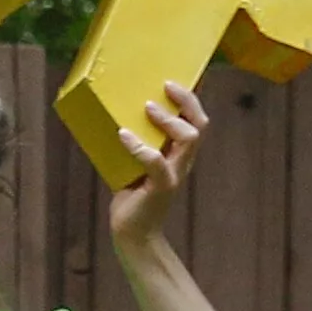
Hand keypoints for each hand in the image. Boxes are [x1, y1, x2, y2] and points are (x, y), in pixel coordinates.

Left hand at [100, 75, 211, 258]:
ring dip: (168, 121)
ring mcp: (174, 174)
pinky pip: (156, 162)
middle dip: (187, 102)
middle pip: (199, 125)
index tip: (177, 77)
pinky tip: (122, 135)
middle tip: (166, 85)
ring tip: (147, 107)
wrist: (132, 233)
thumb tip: (112, 115)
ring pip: (189, 139)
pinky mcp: (161, 187)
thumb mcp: (133, 164)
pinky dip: (139, 147)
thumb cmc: (131, 196)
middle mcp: (182, 161)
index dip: (191, 99)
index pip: (195, 121)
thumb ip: (133, 143)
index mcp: (178, 154)